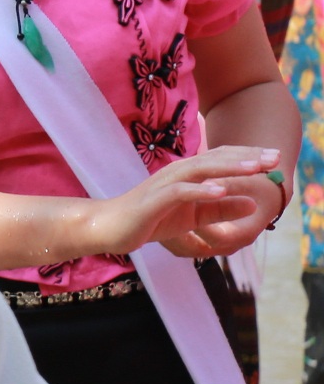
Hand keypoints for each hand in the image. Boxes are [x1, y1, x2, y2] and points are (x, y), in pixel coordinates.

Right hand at [84, 147, 280, 260]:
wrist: (108, 227)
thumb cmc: (149, 220)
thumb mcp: (193, 217)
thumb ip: (221, 209)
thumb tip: (252, 204)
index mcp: (186, 174)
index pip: (220, 158)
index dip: (247, 157)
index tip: (274, 158)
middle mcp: (176, 173)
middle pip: (215, 159)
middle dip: (246, 158)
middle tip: (275, 157)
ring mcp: (163, 185)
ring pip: (199, 170)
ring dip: (228, 168)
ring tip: (255, 168)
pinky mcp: (153, 201)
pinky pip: (180, 192)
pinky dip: (201, 190)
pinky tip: (220, 191)